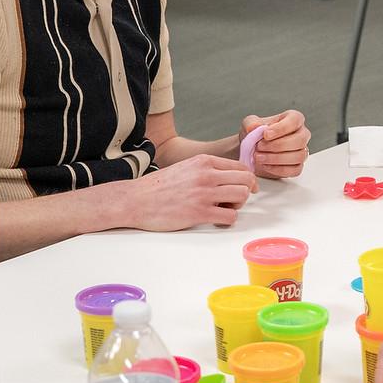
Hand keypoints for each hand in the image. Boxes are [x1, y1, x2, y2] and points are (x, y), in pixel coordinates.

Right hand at [115, 154, 256, 230]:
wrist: (136, 200)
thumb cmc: (158, 186)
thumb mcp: (185, 167)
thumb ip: (206, 170)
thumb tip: (228, 178)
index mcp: (204, 161)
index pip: (241, 167)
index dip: (247, 180)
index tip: (246, 188)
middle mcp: (206, 174)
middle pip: (246, 180)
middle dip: (245, 191)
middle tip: (233, 200)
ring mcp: (204, 193)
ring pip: (242, 196)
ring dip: (237, 205)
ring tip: (223, 209)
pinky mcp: (199, 213)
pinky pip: (230, 216)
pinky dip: (227, 220)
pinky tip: (216, 219)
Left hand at [241, 110, 308, 178]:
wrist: (253, 151)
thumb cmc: (257, 134)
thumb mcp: (250, 124)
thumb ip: (251, 123)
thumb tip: (253, 127)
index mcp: (293, 118)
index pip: (295, 120)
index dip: (281, 128)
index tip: (266, 134)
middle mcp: (302, 134)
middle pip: (300, 140)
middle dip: (278, 145)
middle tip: (260, 147)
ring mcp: (302, 151)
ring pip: (298, 156)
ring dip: (276, 158)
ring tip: (259, 157)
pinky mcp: (298, 166)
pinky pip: (294, 170)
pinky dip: (278, 169)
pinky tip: (265, 165)